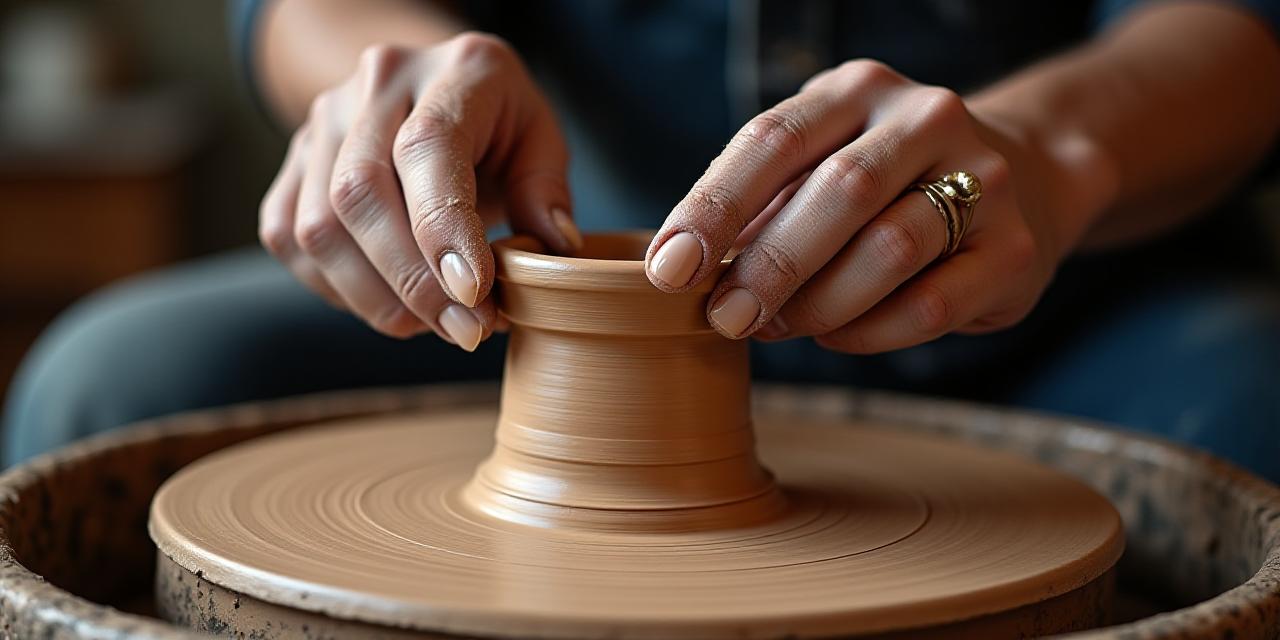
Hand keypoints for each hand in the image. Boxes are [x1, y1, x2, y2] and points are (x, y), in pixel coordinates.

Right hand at [259, 33, 581, 349]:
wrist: (431, 88)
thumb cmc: (496, 124)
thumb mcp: (540, 139)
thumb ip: (545, 190)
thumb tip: (553, 248)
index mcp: (455, 70)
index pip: (430, 147)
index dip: (444, 227)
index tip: (474, 294)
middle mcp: (377, 83)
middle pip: (361, 191)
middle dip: (413, 281)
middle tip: (465, 332)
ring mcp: (323, 120)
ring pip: (318, 226)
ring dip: (376, 297)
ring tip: (434, 325)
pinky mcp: (293, 162)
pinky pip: (290, 239)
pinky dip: (338, 289)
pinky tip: (390, 303)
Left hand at [645, 59, 1080, 352]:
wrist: (1025, 178)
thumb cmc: (885, 185)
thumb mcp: (820, 167)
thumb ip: (763, 210)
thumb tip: (687, 273)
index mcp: (857, 91)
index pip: (773, 140)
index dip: (714, 207)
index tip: (668, 269)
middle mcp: (925, 119)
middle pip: (837, 191)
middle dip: (770, 264)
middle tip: (725, 318)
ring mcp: (982, 179)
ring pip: (888, 249)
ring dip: (819, 303)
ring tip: (778, 327)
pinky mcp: (1013, 249)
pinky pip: (930, 304)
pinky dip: (868, 332)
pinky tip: (834, 336)